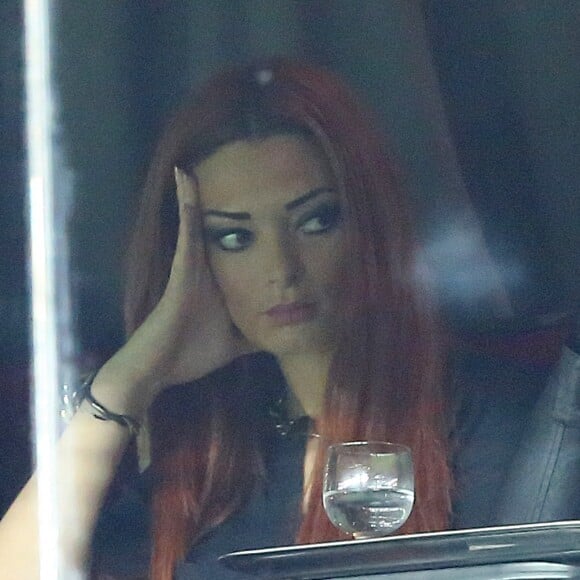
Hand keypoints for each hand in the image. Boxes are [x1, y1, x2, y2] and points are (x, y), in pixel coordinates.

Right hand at [94, 168, 252, 415]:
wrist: (157, 370)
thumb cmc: (192, 355)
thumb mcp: (236, 343)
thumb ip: (255, 335)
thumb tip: (281, 336)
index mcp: (220, 283)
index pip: (239, 250)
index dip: (251, 227)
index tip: (270, 202)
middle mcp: (205, 268)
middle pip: (222, 227)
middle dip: (231, 200)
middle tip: (247, 165)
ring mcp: (190, 265)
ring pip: (200, 221)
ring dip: (201, 192)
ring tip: (207, 156)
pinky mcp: (180, 268)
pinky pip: (185, 230)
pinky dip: (186, 204)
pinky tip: (185, 175)